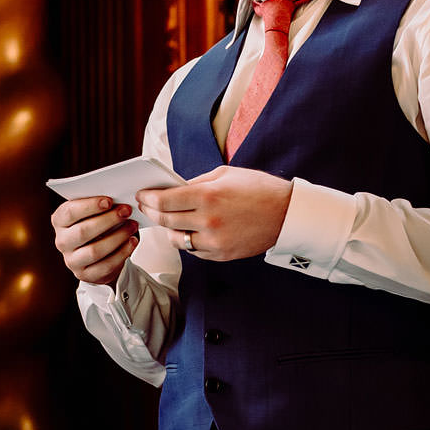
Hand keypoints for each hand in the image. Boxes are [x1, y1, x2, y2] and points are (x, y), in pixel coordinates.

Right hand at [51, 197, 137, 285]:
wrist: (97, 254)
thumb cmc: (95, 225)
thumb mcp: (92, 213)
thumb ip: (99, 205)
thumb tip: (118, 199)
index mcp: (59, 221)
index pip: (69, 212)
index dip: (89, 206)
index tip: (109, 200)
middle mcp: (62, 241)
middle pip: (83, 231)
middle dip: (108, 220)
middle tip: (126, 211)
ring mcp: (72, 260)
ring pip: (95, 250)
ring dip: (118, 236)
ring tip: (132, 225)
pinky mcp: (86, 274)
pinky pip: (106, 265)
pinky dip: (122, 252)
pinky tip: (132, 241)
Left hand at [135, 167, 292, 260]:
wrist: (287, 214)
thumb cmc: (257, 189)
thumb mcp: (224, 175)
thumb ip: (196, 183)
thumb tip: (172, 189)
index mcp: (208, 196)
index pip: (164, 201)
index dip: (148, 198)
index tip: (142, 195)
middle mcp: (208, 221)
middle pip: (165, 221)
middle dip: (151, 212)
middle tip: (146, 206)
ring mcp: (214, 241)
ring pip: (176, 239)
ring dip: (167, 229)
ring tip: (167, 220)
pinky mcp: (221, 255)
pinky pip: (193, 250)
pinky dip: (187, 241)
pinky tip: (187, 230)